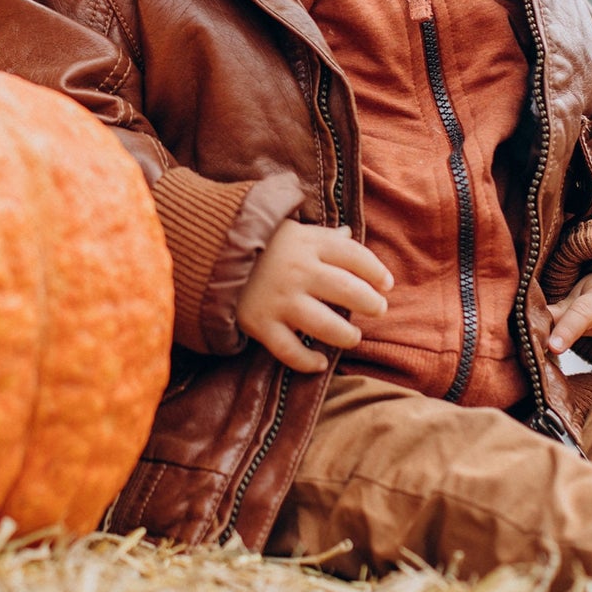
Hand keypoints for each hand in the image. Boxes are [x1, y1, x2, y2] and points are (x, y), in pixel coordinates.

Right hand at [237, 223, 391, 372]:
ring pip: (326, 325)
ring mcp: (279, 300)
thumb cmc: (256, 242)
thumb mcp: (290, 230)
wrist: (205, 252)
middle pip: (348, 291)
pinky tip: (320, 362)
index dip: (376, 271)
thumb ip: (321, 236)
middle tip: (378, 309)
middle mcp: (298, 271)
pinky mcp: (260, 324)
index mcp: (308, 243)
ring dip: (346, 335)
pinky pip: (291, 351)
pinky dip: (308, 362)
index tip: (386, 284)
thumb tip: (348, 234)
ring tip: (352, 337)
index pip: (355, 256)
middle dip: (370, 303)